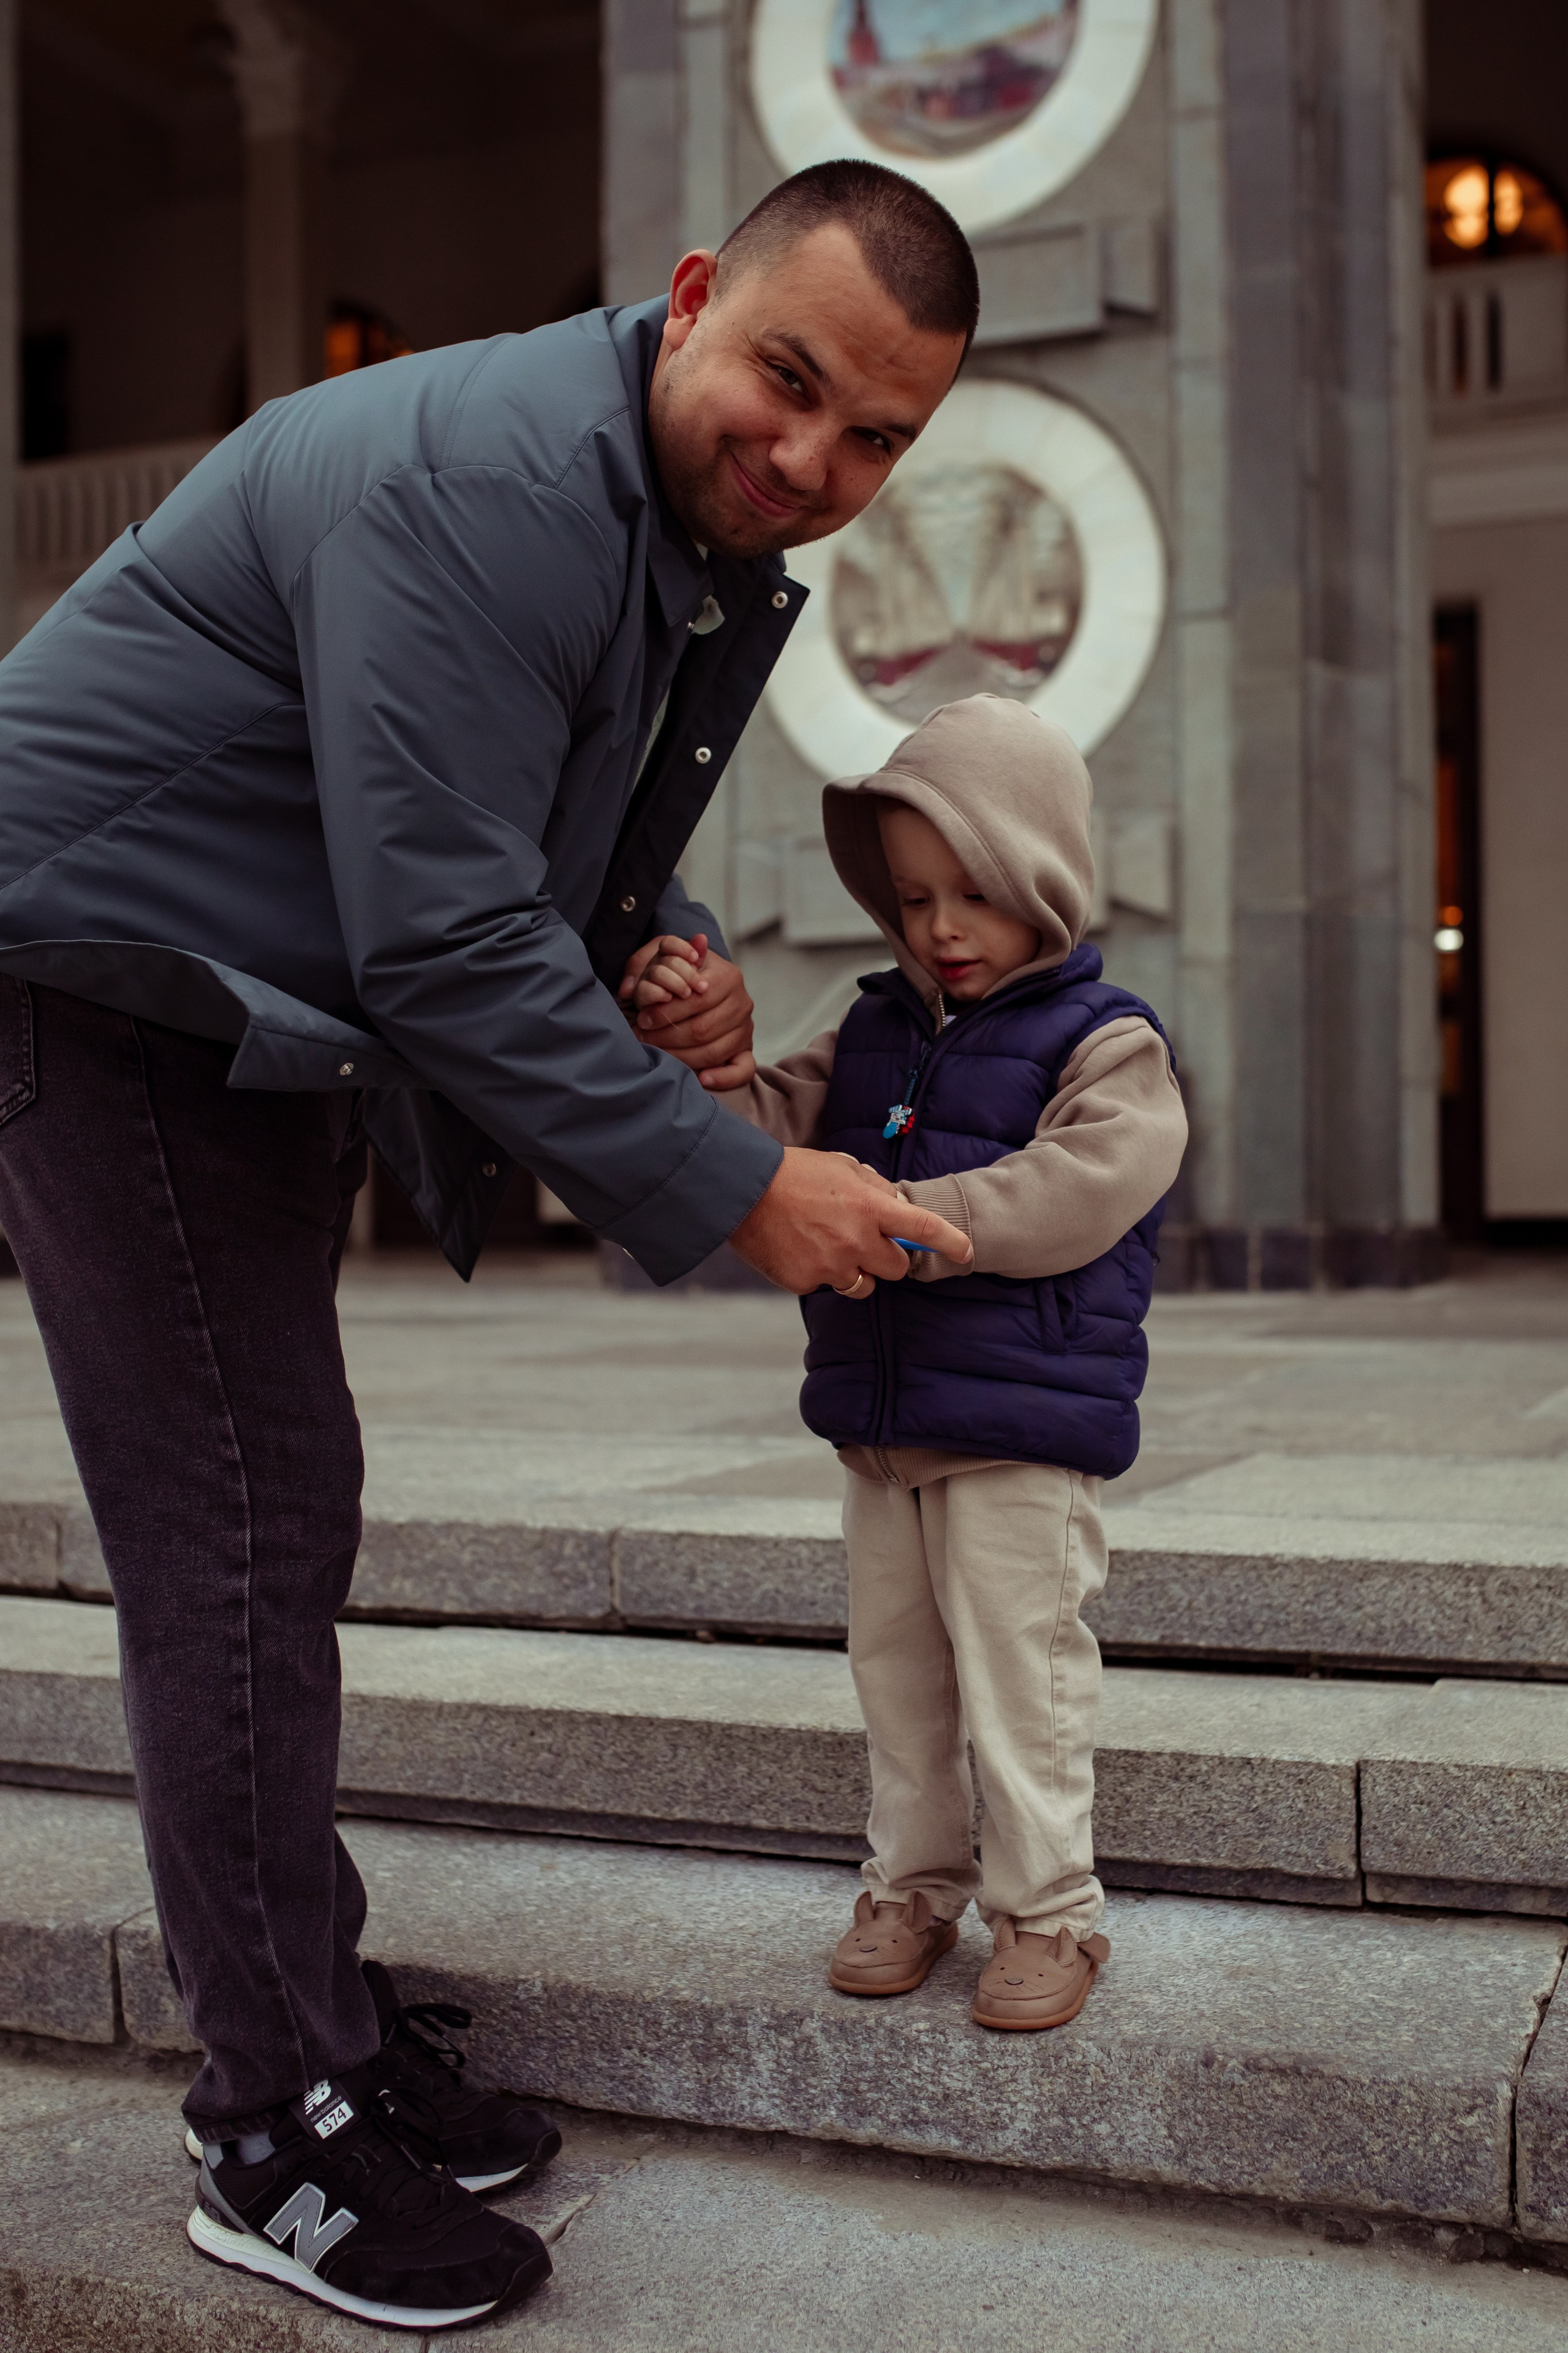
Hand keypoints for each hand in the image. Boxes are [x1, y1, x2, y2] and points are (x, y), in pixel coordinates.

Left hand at [618, 933, 755, 1090]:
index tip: (643, 1019)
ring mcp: (745, 1027)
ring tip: (657, 1054)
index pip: (697, 999)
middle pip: (702, 1028)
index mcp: (728, 976)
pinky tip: (701, 1079)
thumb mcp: (667, 956)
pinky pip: (742, 1070)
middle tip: (643, 1038)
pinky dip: (723, 1078)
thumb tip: (631, 987)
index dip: (667, 1012)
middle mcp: (742, 1002)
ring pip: (713, 1051)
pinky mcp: (746, 1049)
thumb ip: (652, 961)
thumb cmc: (680, 972)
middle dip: (668, 1036)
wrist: (702, 985)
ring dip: (681, 1057)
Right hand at [620, 933, 706, 1011]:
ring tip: (687, 994)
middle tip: (702, 987)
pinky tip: (669, 998)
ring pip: (657, 973)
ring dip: (676, 983)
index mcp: (667, 955)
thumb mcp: (701, 971)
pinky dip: (658, 993)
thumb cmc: (694, 991)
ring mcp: (646, 980)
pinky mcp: (641, 998)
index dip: (682, 948)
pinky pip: (644, 990)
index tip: (696, 958)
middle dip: (687, 972)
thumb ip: (699, 953)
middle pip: (668, 960)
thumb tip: (702, 938)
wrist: (679, 1017)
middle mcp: (655, 965)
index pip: (669, 943)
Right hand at [728, 1147, 971, 1295]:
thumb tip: (894, 1204)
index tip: (966, 1253)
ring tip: (828, 1246)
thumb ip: (874, 1188)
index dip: (951, 1243)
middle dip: (888, 1258)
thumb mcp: (842, 1167)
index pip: (923, 1229)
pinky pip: (825, 1285)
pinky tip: (798, 1249)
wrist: (742, 1189)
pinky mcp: (805, 1282)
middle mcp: (856, 1241)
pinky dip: (817, 1271)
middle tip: (865, 1241)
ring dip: (856, 1271)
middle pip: (896, 1268)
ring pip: (863, 1285)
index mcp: (870, 1207)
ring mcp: (831, 1265)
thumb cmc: (794, 1172)